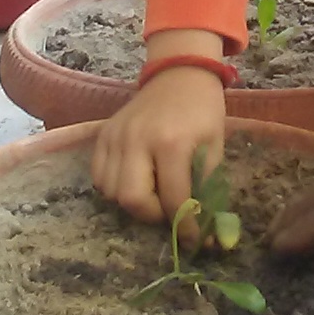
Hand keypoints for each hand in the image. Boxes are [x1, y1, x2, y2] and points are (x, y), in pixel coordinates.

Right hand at [88, 31, 228, 224]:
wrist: (179, 74)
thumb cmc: (202, 111)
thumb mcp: (215, 146)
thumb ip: (209, 188)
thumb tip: (211, 235)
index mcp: (171, 142)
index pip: (174, 198)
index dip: (185, 226)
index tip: (194, 240)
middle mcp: (137, 139)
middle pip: (132, 199)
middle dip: (152, 215)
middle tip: (168, 211)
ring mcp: (115, 136)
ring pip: (111, 191)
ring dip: (133, 203)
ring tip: (153, 194)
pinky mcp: (102, 135)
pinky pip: (98, 177)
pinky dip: (114, 188)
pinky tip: (134, 181)